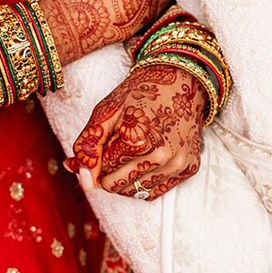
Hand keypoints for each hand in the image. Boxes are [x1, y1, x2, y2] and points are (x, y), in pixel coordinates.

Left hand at [66, 63, 204, 199]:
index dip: (98, 157)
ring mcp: (177, 163)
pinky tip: (146, 157)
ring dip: (126, 177)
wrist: (180, 80)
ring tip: (131, 150)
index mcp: (138, 139)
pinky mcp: (189, 168)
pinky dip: (144, 180)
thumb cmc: (141, 93)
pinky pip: (156, 191)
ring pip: (135, 192)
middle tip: (116, 145)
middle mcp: (161, 156)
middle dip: (110, 170)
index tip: (104, 142)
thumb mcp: (107, 110)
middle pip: (117, 185)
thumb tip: (82, 178)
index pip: (103, 172)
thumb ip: (90, 145)